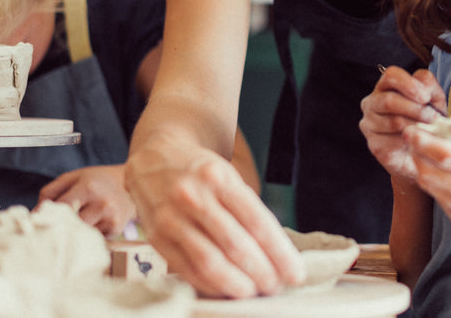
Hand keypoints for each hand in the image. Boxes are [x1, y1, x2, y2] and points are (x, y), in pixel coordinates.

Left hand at [38, 165, 135, 236]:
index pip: (61, 208)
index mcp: (88, 188)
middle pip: (70, 225)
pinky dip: (86, 236)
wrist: (130, 183)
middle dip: (58, 227)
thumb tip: (34, 215)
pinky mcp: (116, 228)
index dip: (47, 216)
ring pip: (80, 234)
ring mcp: (110, 217)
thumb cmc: (95, 180)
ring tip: (69, 227)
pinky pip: (92, 238)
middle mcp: (101, 203)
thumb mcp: (72, 178)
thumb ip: (50, 192)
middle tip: (49, 229)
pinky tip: (88, 226)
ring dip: (72, 233)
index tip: (39, 222)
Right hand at [124, 132, 304, 298]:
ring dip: (236, 284)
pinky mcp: (156, 237)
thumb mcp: (229, 177)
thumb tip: (275, 255)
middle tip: (275, 287)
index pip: (257, 222)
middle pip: (236, 245)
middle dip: (261, 272)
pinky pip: (187, 269)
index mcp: (220, 177)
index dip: (279, 253)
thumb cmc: (202, 173)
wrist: (154, 158)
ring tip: (253, 292)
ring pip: (210, 262)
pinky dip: (210, 285)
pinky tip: (225, 290)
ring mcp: (171, 217)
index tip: (295, 274)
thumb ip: (248, 211)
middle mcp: (194, 196)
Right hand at [360, 66, 446, 179]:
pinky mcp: (374, 145)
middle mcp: (371, 103)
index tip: (425, 97)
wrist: (423, 151)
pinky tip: (418, 142)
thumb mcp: (433, 98)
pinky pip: (393, 142)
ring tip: (429, 130)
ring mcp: (369, 125)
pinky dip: (410, 142)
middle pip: (389, 100)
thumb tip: (423, 91)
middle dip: (416, 109)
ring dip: (416, 126)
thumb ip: (428, 85)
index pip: (390, 75)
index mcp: (385, 87)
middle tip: (433, 118)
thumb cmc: (426, 120)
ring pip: (393, 122)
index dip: (409, 84)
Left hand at [405, 119, 450, 269]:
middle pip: (428, 170)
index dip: (424, 141)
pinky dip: (433, 183)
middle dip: (414, 152)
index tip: (413, 130)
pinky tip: (438, 175)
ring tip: (420, 154)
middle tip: (412, 139)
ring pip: (429, 185)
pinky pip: (439, 199)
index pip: (445, 154)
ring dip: (420, 167)